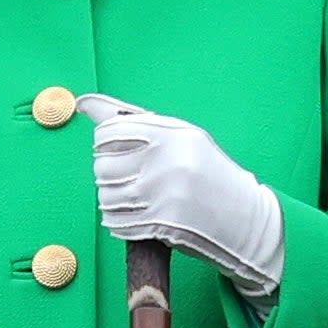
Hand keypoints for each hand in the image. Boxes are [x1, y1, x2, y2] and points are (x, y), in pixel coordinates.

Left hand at [76, 93, 283, 307]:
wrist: (245, 218)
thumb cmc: (207, 171)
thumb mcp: (180, 136)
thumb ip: (132, 120)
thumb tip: (82, 102)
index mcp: (171, 132)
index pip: (109, 131)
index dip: (103, 142)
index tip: (112, 149)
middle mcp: (166, 160)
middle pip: (103, 165)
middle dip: (106, 172)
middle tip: (124, 175)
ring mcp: (163, 193)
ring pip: (105, 195)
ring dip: (110, 198)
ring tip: (130, 196)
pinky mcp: (162, 224)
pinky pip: (116, 222)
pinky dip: (117, 220)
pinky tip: (133, 215)